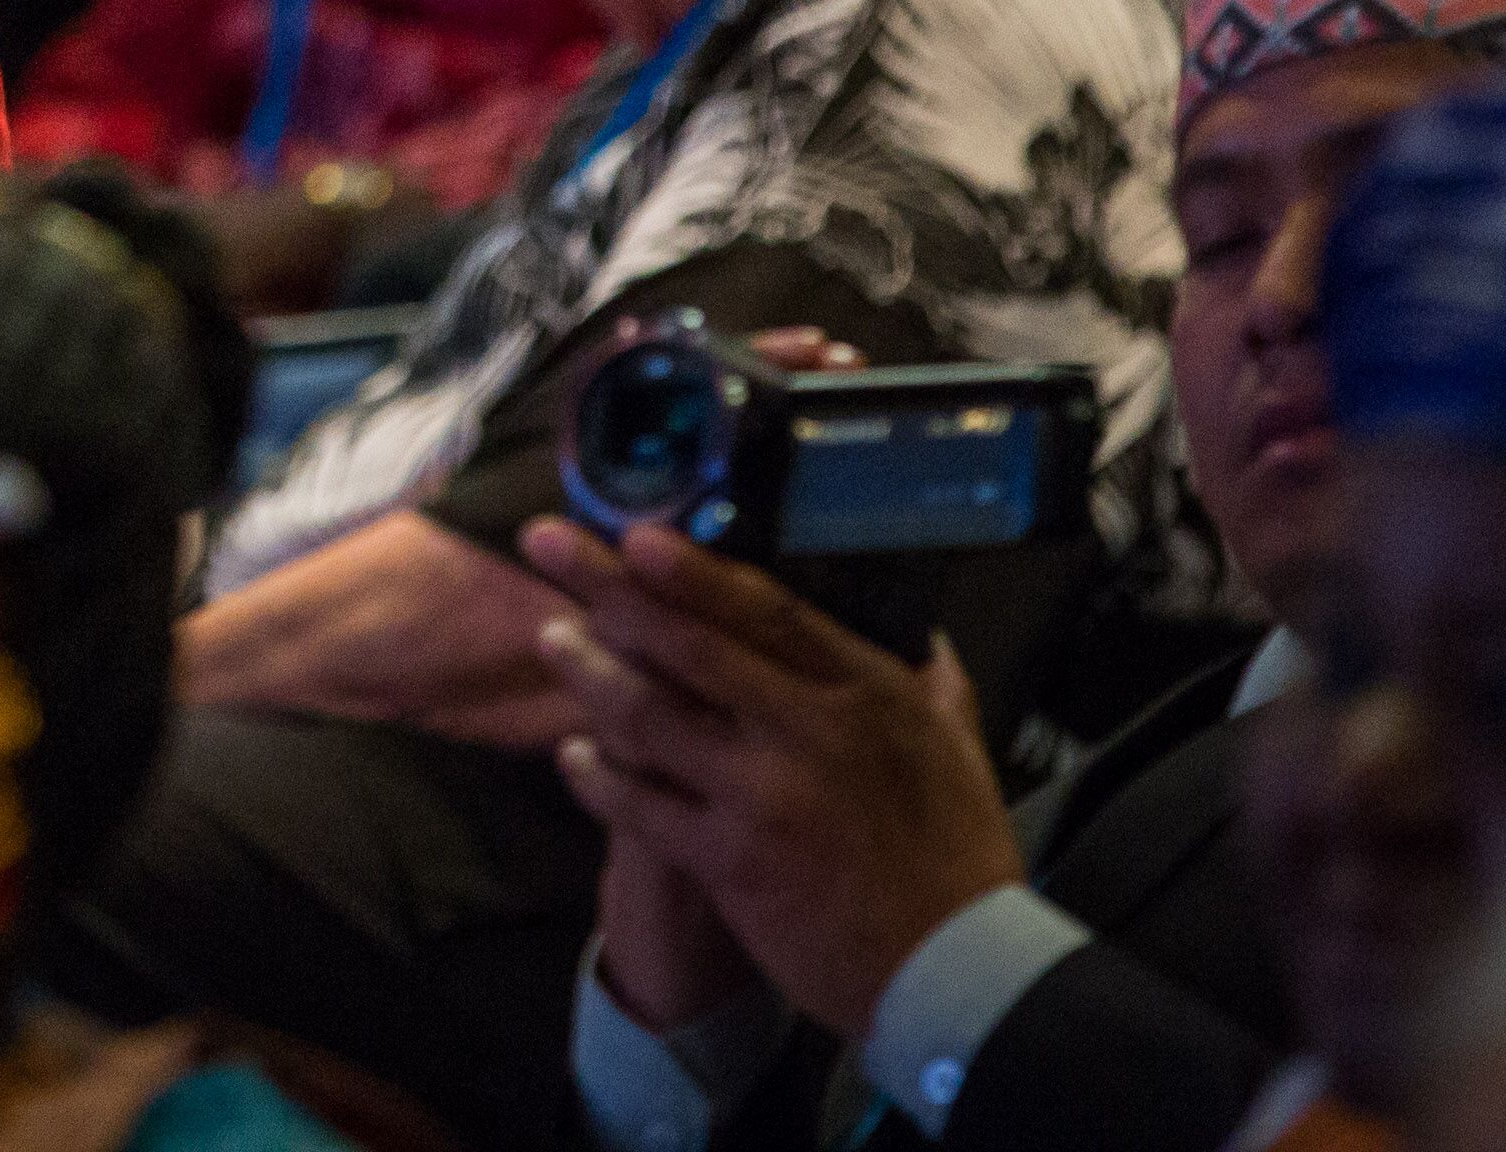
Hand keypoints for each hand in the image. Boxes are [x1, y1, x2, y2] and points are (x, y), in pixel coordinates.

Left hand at [522, 519, 1025, 1040]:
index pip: (766, 610)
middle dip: (608, 587)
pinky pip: (639, 805)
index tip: (636, 533)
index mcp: (867, 693)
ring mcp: (763, 795)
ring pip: (649, 716)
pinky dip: (596, 777)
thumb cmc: (960, 859)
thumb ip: (934, 684)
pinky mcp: (730, 861)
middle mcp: (809, 731)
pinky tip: (570, 754)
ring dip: (589, 673)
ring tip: (552, 640)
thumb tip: (923, 637)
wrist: (954, 971)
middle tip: (544, 544)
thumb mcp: (960, 751)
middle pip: (689, 644)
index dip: (693, 570)